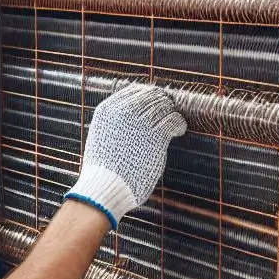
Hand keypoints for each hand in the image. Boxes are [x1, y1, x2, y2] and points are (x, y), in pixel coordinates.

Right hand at [65, 84, 186, 227]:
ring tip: (173, 122)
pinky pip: (174, 120)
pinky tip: (179, 130)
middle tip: (168, 110)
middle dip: (162, 102)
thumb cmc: (103, 170)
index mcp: (107, 110)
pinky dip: (179, 124)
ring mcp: (140, 122)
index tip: (155, 102)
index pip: (134, 90)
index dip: (148, 95)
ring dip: (170, 112)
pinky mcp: (156, 136)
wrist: (105, 187)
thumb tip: (128, 117)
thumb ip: (112, 123)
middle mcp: (123, 111)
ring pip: (164, 106)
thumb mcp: (100, 138)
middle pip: (151, 95)